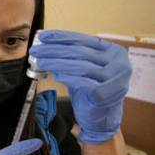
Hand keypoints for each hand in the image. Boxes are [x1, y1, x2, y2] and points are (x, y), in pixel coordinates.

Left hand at [28, 30, 130, 144]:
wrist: (101, 117)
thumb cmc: (90, 90)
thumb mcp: (82, 69)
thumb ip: (71, 57)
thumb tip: (45, 45)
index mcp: (113, 51)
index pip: (83, 40)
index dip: (61, 37)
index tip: (42, 36)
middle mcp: (118, 62)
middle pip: (80, 52)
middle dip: (54, 50)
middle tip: (35, 50)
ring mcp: (114, 78)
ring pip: (81, 66)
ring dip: (56, 62)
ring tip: (40, 61)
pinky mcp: (106, 93)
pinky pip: (83, 82)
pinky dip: (68, 77)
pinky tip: (55, 75)